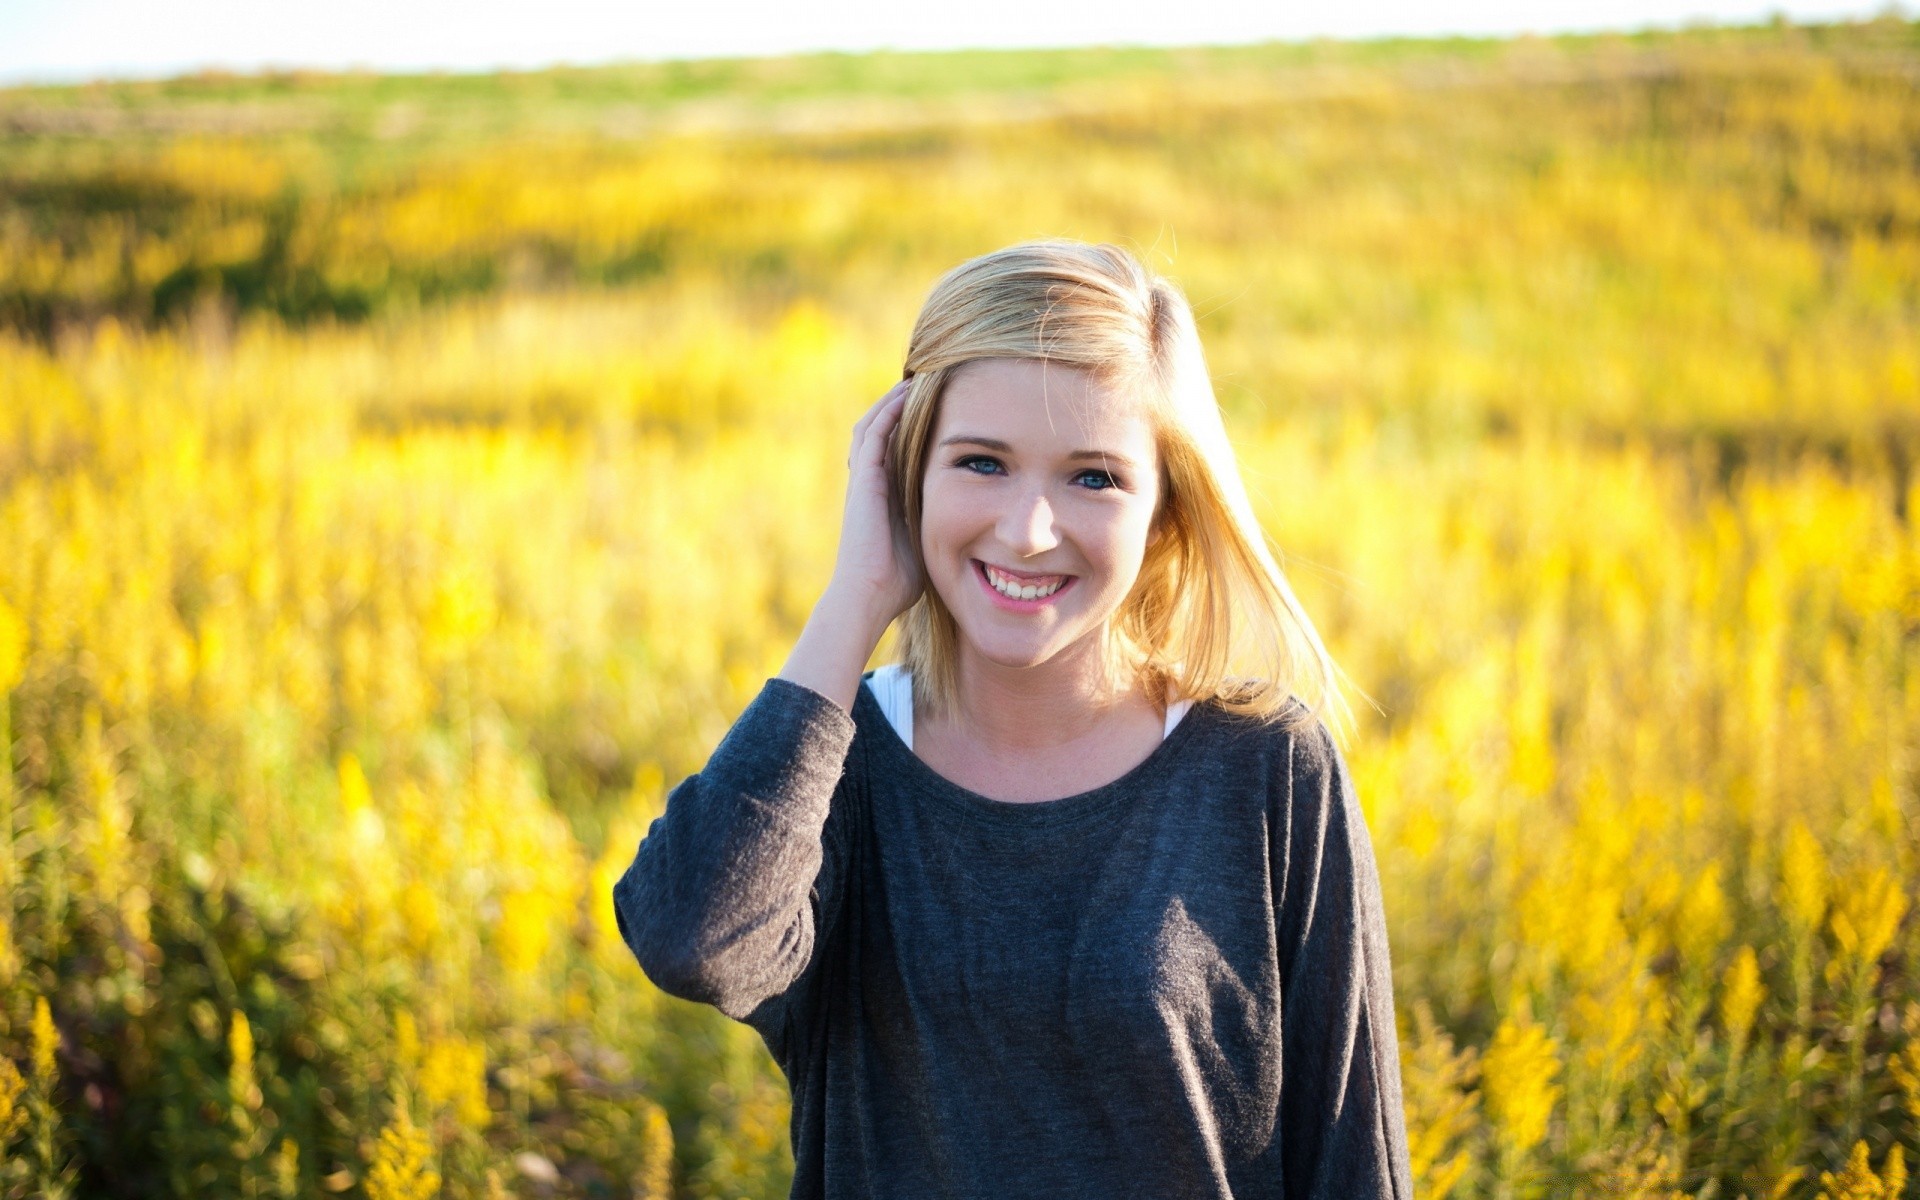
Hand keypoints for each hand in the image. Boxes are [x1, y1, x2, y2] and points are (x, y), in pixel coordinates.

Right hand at [826, 379, 924, 632]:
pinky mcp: (863, 479)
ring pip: (873, 425)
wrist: (870, 594)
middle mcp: (870, 483)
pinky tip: (906, 395)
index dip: (911, 428)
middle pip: (881, 430)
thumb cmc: (898, 582)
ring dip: (892, 401)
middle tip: (926, 384)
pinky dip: (888, 412)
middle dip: (899, 407)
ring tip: (916, 379)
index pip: (895, 449)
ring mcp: (864, 479)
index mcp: (883, 496)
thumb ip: (941, 529)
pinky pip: (874, 434)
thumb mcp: (927, 546)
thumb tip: (974, 534)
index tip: (938, 410)